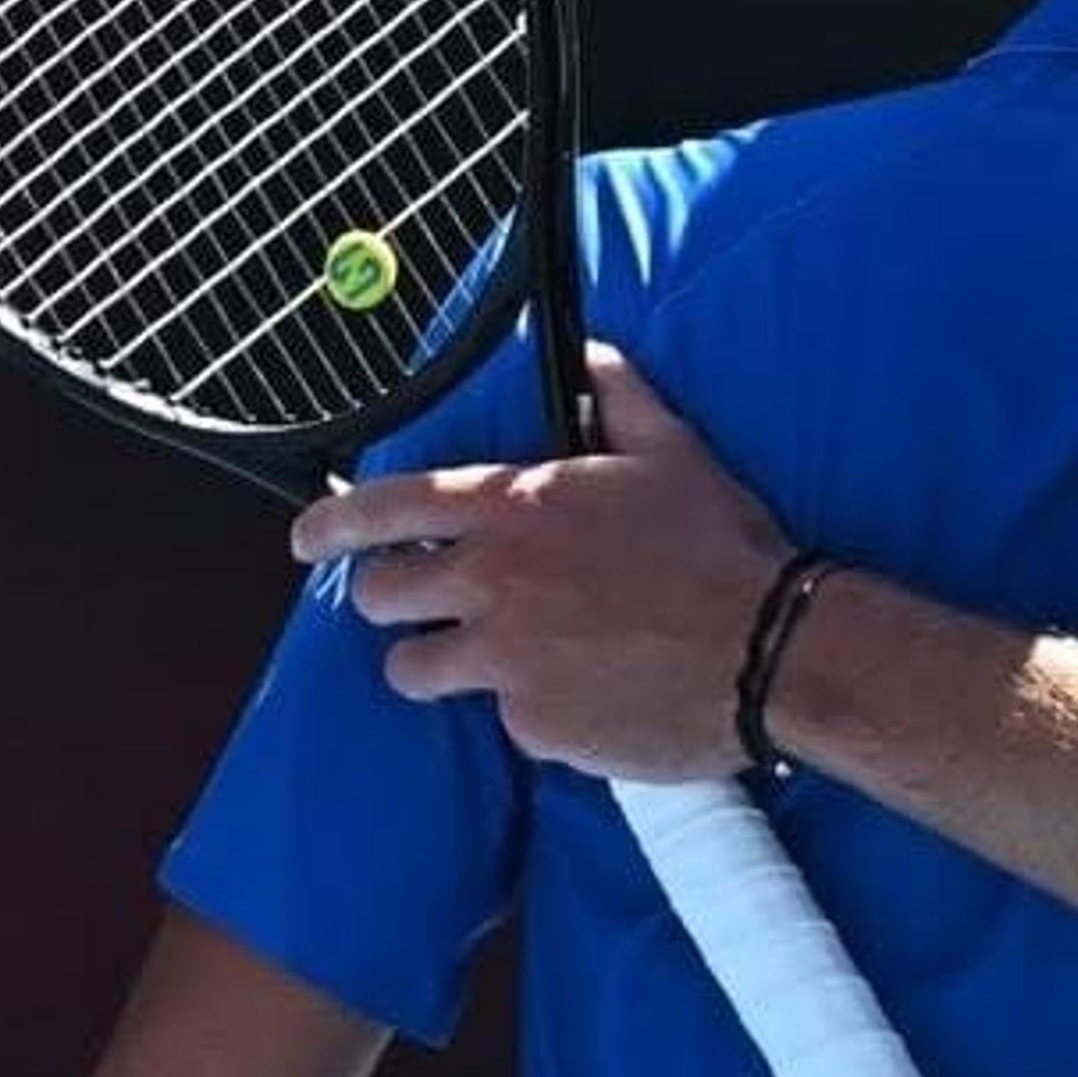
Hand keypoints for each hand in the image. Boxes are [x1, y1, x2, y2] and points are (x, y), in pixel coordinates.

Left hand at [289, 343, 788, 780]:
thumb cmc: (722, 544)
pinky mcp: (531, 727)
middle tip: (423, 602)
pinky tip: (581, 691)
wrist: (769, 649)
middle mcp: (491, 583)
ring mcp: (504, 661)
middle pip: (379, 598)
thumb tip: (590, 349)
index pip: (384, 508)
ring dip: (439, 662)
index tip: (308, 539)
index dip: (331, 525)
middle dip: (390, 599)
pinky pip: (501, 720)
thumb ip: (616, 396)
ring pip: (415, 670)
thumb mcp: (672, 451)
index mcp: (514, 509)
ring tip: (493, 658)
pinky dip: (529, 708)